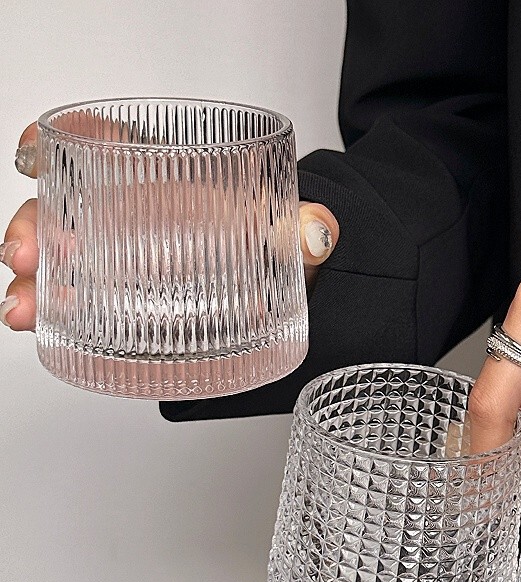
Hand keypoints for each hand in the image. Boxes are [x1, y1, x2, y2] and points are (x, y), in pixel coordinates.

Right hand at [1, 123, 338, 330]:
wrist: (292, 281)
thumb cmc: (279, 240)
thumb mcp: (293, 229)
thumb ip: (306, 229)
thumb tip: (316, 234)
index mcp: (171, 178)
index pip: (110, 143)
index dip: (67, 142)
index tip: (34, 151)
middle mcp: (136, 213)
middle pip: (67, 205)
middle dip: (36, 226)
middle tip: (27, 256)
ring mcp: (126, 258)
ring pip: (62, 256)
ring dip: (35, 280)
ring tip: (22, 309)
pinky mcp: (128, 300)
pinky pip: (79, 299)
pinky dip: (53, 312)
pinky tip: (37, 326)